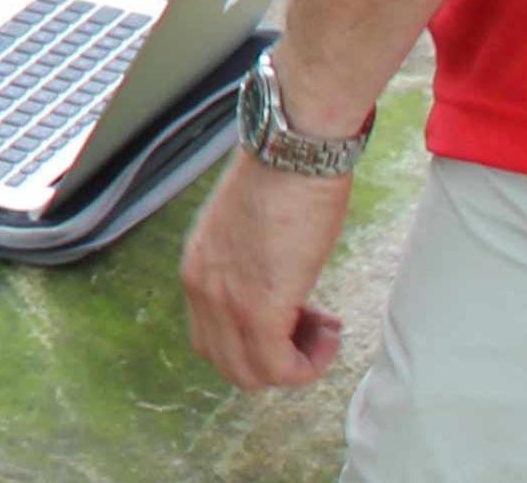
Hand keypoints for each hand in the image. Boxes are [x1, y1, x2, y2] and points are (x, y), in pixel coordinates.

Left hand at [181, 156, 356, 388]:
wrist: (294, 152)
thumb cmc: (284, 178)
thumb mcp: (250, 231)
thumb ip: (249, 264)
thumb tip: (274, 285)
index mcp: (197, 268)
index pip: (211, 337)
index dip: (256, 339)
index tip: (295, 316)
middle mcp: (201, 288)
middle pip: (228, 363)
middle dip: (275, 358)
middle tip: (313, 328)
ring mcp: (225, 300)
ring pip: (251, 374)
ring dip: (294, 364)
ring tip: (324, 329)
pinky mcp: (258, 307)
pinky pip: (279, 368)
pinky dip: (309, 365)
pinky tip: (330, 333)